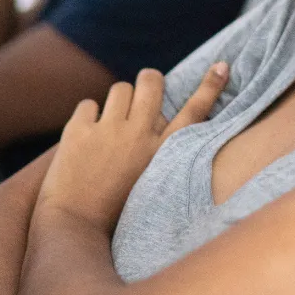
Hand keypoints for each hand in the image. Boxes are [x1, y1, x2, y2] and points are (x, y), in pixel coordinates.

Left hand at [34, 64, 228, 232]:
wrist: (73, 228)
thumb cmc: (115, 210)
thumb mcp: (151, 181)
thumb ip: (157, 149)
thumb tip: (158, 117)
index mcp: (162, 153)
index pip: (193, 112)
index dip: (210, 87)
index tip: (221, 66)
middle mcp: (138, 136)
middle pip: (151, 82)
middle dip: (149, 79)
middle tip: (146, 85)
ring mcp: (107, 131)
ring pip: (120, 89)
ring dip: (116, 102)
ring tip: (110, 125)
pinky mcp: (79, 131)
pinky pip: (88, 104)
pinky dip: (87, 118)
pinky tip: (85, 138)